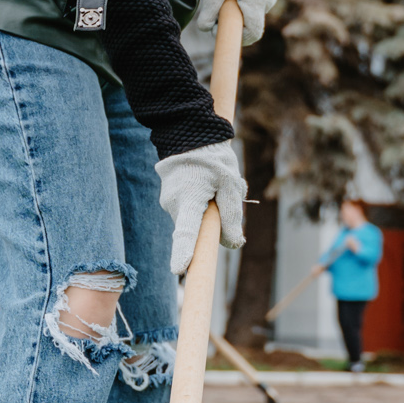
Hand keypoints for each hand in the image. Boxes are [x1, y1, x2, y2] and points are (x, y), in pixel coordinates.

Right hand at [155, 141, 246, 275]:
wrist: (189, 132)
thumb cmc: (212, 157)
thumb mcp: (230, 184)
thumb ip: (232, 215)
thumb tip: (235, 244)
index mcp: (189, 199)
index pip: (186, 232)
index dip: (184, 253)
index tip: (180, 270)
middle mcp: (173, 204)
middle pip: (196, 228)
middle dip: (213, 221)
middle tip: (225, 195)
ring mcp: (168, 201)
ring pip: (193, 217)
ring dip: (207, 209)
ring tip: (215, 183)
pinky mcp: (168, 197)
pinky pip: (188, 208)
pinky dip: (199, 201)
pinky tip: (206, 182)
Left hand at [194, 0, 282, 47]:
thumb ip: (211, 7)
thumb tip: (204, 28)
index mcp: (257, 1)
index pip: (253, 34)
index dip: (238, 37)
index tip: (222, 28)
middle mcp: (268, 0)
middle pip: (249, 20)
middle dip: (232, 16)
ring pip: (251, 8)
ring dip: (237, 3)